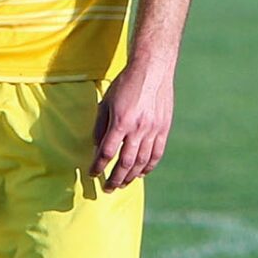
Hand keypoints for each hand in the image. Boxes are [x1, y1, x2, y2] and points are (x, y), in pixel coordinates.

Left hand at [92, 58, 176, 190]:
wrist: (152, 70)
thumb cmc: (126, 83)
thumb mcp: (107, 101)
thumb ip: (101, 125)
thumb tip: (97, 146)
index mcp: (120, 121)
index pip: (107, 152)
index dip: (98, 166)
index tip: (93, 174)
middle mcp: (138, 128)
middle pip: (125, 162)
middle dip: (115, 178)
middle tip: (109, 188)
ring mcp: (153, 129)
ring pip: (142, 161)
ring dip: (131, 176)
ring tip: (123, 184)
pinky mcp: (164, 128)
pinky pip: (157, 153)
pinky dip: (149, 166)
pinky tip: (142, 173)